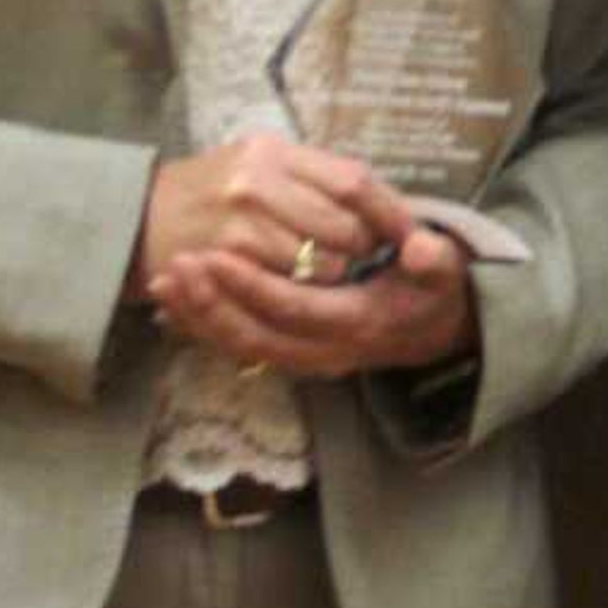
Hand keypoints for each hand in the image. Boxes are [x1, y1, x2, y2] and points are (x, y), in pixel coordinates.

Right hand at [133, 134, 409, 298]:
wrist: (133, 218)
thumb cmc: (210, 193)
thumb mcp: (259, 165)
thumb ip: (316, 177)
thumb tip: (381, 200)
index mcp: (275, 151)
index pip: (353, 180)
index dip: (390, 209)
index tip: (413, 233)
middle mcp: (258, 179)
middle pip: (345, 224)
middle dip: (366, 248)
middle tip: (371, 260)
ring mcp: (240, 219)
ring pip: (322, 261)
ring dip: (337, 275)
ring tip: (334, 275)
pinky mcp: (226, 257)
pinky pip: (289, 284)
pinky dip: (306, 291)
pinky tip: (302, 289)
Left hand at [148, 218, 474, 380]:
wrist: (433, 329)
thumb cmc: (432, 290)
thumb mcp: (446, 272)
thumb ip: (436, 260)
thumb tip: (421, 249)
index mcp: (361, 324)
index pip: (296, 310)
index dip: (253, 286)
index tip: (215, 255)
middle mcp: (328, 351)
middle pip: (257, 336)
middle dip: (211, 305)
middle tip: (176, 266)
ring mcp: (306, 359)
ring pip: (242, 347)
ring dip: (198, 318)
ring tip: (162, 282)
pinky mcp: (290, 355)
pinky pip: (239, 348)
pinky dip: (202, 328)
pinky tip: (171, 303)